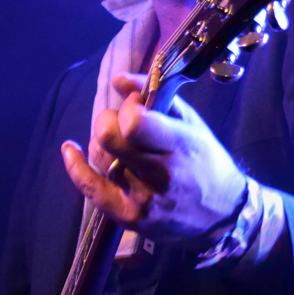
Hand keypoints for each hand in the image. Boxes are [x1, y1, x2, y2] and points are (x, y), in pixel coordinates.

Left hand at [61, 73, 247, 246]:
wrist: (222, 216)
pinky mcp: (128, 216)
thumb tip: (118, 78)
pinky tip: (71, 149)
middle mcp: (159, 175)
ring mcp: (141, 199)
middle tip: (122, 122)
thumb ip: (156, 95)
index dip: (129, 107)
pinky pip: (89, 188)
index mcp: (180, 146)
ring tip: (116, 140)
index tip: (138, 107)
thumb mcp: (191, 123)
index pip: (134, 122)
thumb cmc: (206, 161)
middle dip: (110, 120)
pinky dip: (75, 165)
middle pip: (109, 139)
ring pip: (99, 158)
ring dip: (101, 141)